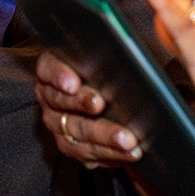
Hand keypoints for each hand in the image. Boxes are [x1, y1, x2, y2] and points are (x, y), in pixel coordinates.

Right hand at [35, 51, 140, 166]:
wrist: (109, 89)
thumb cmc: (109, 63)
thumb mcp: (110, 48)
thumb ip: (120, 40)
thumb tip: (146, 41)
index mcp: (52, 68)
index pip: (48, 68)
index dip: (59, 75)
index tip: (73, 83)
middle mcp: (50, 97)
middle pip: (61, 103)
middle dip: (83, 105)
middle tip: (101, 105)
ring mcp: (58, 124)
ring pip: (75, 134)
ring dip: (102, 138)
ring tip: (127, 141)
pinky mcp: (72, 146)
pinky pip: (86, 155)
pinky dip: (109, 155)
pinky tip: (128, 154)